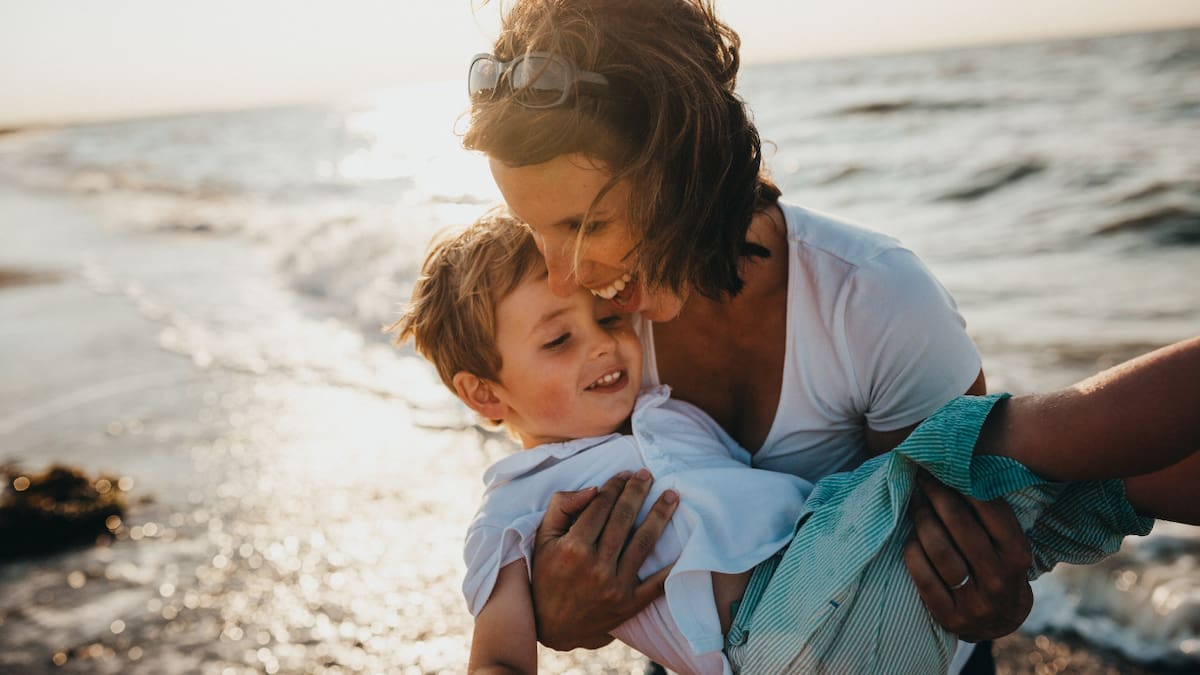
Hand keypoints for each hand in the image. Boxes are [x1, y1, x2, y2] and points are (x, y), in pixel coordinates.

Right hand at [530, 469, 678, 650]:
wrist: (553, 626)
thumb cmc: (546, 576)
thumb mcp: (543, 539)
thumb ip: (562, 507)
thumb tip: (593, 489)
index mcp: (573, 548)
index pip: (600, 506)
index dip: (614, 486)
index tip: (624, 474)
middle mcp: (596, 566)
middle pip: (624, 519)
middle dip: (638, 492)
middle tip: (648, 474)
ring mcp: (615, 586)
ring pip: (643, 543)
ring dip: (660, 516)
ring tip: (672, 496)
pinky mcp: (630, 604)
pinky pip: (657, 583)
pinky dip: (673, 565)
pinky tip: (685, 544)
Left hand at [902, 470, 1033, 641]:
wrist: (999, 622)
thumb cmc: (999, 568)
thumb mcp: (1008, 546)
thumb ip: (991, 517)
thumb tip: (960, 470)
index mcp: (1018, 557)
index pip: (993, 513)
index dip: (965, 486)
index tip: (945, 468)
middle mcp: (999, 580)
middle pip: (962, 528)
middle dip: (939, 497)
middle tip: (923, 478)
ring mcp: (975, 603)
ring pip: (941, 552)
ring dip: (923, 520)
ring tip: (914, 502)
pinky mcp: (950, 617)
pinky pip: (923, 578)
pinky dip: (913, 552)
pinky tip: (910, 536)